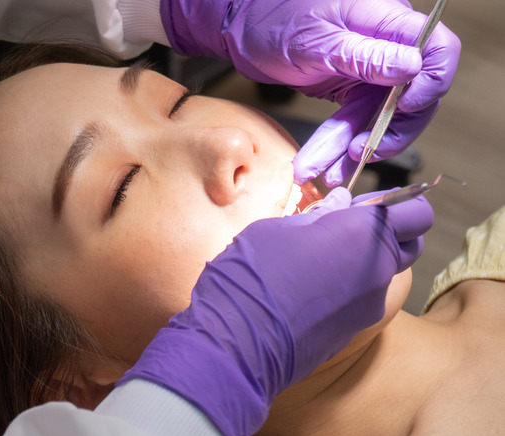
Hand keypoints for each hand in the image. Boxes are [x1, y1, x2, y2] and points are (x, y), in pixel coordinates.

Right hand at [119, 188, 433, 435]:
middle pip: (410, 246)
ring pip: (384, 275)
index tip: (365, 205)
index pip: (417, 212)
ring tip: (319, 260)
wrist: (237, 340)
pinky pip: (362, 300)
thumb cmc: (252, 274)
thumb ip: (319, 216)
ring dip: (364, 262)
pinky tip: (309, 289)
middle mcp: (377, 271)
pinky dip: (347, 290)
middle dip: (389, 233)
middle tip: (346, 228)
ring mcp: (368, 306)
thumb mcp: (278, 229)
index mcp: (363, 234)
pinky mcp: (354, 331)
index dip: (396, 205)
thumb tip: (341, 202)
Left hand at [160, 0, 460, 185]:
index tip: (406, 108)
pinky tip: (321, 166)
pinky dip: (339, 146)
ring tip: (329, 175)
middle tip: (359, 155)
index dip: (431, 83)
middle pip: (415, 95)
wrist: (240, 27)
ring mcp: (370, 69)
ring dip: (355, 150)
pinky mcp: (351, 88)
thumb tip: (413, 66)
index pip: (437, 49)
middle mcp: (387, 45)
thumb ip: (364, 55)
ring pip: (379, 118)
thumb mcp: (316, 41)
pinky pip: (355, 123)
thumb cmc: (273, 18)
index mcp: (387, 21)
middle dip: (387, 132)